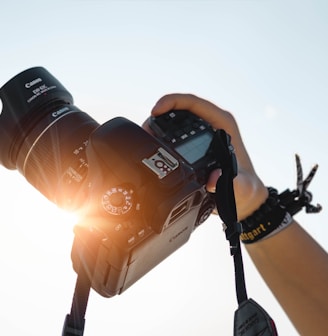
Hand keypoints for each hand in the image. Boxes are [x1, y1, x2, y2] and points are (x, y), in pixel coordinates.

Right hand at [149, 93, 267, 220]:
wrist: (243, 198)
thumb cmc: (245, 189)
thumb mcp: (242, 188)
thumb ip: (234, 184)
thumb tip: (214, 179)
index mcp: (223, 125)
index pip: (195, 103)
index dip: (173, 102)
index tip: (156, 111)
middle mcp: (211, 125)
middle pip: (181, 109)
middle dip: (160, 115)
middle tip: (145, 130)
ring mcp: (202, 134)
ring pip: (175, 121)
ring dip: (158, 126)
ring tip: (144, 138)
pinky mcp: (195, 144)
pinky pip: (174, 134)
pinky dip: (161, 137)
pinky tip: (151, 147)